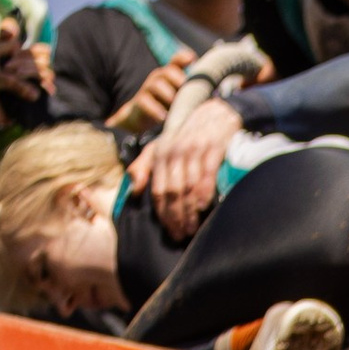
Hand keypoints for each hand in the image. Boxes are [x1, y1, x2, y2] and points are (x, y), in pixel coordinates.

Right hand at [105, 53, 192, 138]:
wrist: (140, 118)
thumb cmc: (166, 106)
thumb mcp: (180, 99)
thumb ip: (194, 94)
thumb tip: (216, 97)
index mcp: (170, 75)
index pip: (176, 61)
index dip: (183, 58)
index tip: (192, 58)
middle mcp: (159, 78)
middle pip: (168, 71)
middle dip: (178, 78)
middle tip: (186, 88)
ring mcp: (148, 89)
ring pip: (156, 85)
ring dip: (167, 94)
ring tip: (175, 104)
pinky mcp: (139, 102)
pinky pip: (145, 102)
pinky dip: (155, 109)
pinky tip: (163, 118)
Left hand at [136, 95, 239, 236]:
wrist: (215, 114)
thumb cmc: (188, 136)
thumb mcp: (161, 147)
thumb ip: (144, 167)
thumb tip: (132, 191)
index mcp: (160, 154)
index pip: (158, 189)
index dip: (162, 213)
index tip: (169, 230)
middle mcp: (174, 151)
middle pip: (172, 191)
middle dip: (176, 216)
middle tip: (181, 235)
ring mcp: (194, 149)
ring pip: (188, 186)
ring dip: (190, 210)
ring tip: (193, 228)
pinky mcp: (212, 148)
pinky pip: (207, 174)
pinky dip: (205, 192)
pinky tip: (204, 207)